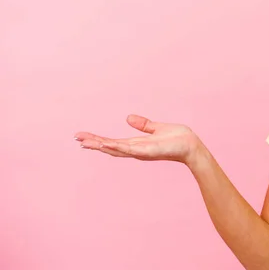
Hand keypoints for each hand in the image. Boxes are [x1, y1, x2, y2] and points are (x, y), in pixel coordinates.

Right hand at [74, 114, 204, 165]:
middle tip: (77, 139)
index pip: (113, 142)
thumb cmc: (178, 138)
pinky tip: (105, 143)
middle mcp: (136, 150)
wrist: (192, 146)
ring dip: (100, 145)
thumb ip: (143, 124)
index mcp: (137, 144)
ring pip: (116, 149)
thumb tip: (128, 118)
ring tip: (84, 142)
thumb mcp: (157, 128)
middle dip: (93, 143)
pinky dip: (116, 147)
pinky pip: (129, 149)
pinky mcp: (148, 151)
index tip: (82, 136)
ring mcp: (141, 152)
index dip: (98, 139)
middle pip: (110, 147)